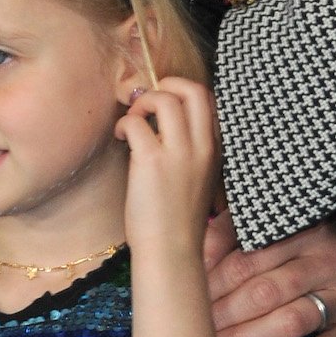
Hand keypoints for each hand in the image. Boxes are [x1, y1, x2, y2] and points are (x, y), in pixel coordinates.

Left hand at [120, 79, 222, 256]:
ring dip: (142, 102)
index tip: (164, 103)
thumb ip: (191, 150)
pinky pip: (136, 123)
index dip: (183, 91)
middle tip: (147, 100)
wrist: (171, 252)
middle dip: (166, 83)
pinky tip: (121, 138)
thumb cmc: (178, 219)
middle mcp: (202, 146)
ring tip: (133, 121)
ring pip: (164, 99)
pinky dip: (124, 123)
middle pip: (192, 89)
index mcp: (215, 149)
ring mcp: (179, 153)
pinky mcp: (152, 162)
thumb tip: (163, 123)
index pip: (209, 100)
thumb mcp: (199, 178)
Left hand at [206, 207, 335, 336]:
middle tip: (198, 327)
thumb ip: (232, 229)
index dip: (213, 282)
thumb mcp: (272, 220)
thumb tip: (199, 257)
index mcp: (304, 228)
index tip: (191, 297)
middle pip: (267, 292)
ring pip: (293, 321)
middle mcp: (328, 260)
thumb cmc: (305, 235)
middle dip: (225, 313)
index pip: (248, 259)